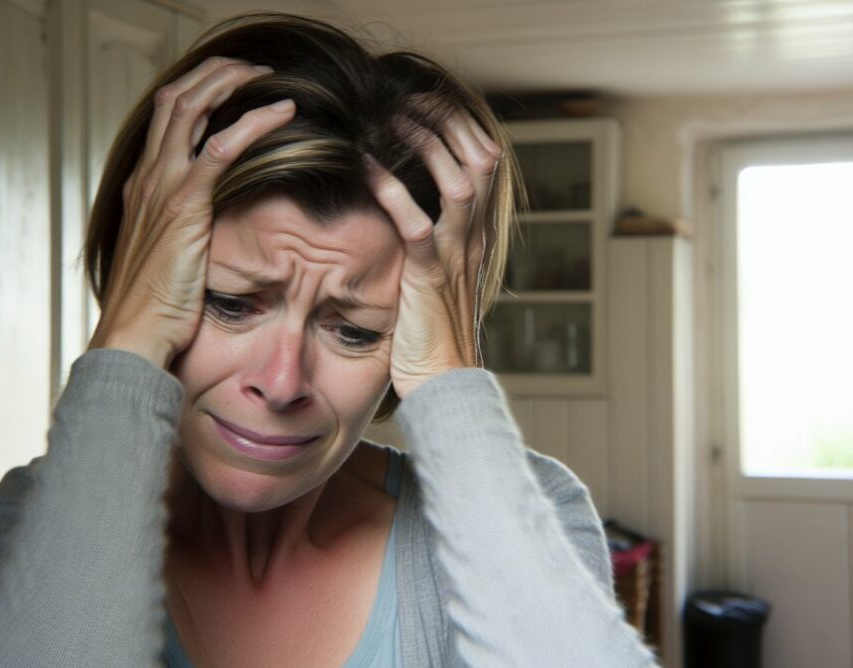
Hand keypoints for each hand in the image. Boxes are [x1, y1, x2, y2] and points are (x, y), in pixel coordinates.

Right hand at [88, 57, 295, 367]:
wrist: (134, 335)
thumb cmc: (154, 308)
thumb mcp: (167, 258)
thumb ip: (183, 233)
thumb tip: (208, 232)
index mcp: (143, 186)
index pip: (165, 117)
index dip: (198, 91)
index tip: (231, 85)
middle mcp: (148, 178)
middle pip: (176, 98)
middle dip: (215, 73)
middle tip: (253, 69)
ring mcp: (162, 188)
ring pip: (192, 109)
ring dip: (232, 83)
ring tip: (267, 77)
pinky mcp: (184, 206)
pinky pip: (221, 148)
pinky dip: (254, 123)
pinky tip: (282, 114)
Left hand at [367, 113, 501, 398]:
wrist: (445, 386)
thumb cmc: (433, 333)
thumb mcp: (441, 276)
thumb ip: (435, 238)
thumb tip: (411, 205)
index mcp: (479, 234)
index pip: (487, 160)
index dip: (462, 124)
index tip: (428, 100)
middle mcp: (475, 239)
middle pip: (481, 158)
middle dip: (448, 121)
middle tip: (408, 95)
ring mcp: (457, 258)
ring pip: (459, 182)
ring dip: (425, 145)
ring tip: (391, 118)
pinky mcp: (430, 279)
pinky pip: (417, 224)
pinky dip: (392, 192)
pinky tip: (365, 167)